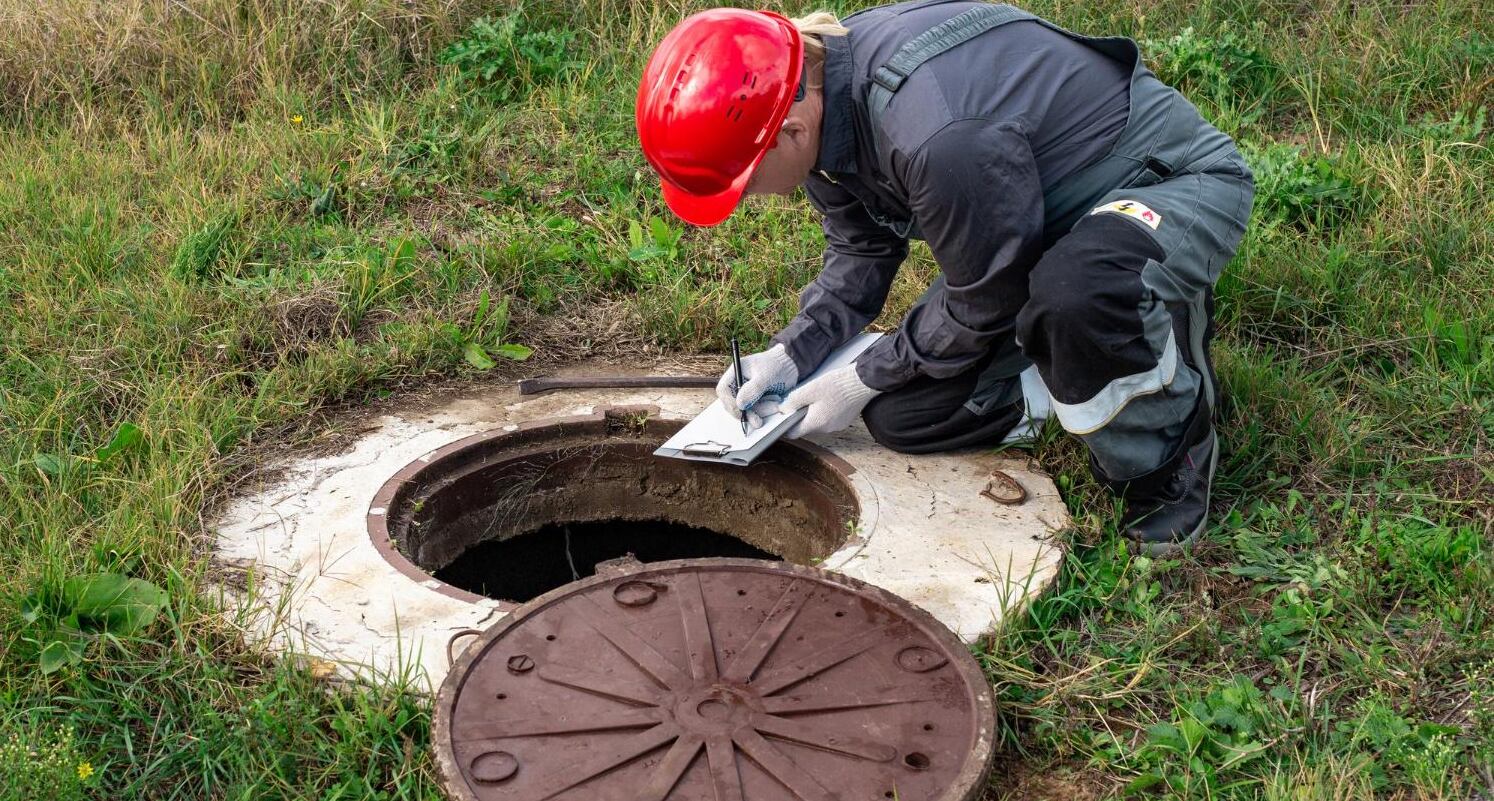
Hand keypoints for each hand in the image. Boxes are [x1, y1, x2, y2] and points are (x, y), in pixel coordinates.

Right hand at [716, 343, 797, 413]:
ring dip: (759, 412)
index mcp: (735, 372)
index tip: (741, 411)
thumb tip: (739, 405)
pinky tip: (776, 405)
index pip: (723, 390)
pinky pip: (755, 411)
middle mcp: (738, 383)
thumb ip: (752, 390)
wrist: (792, 366)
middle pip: (732, 403)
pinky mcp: (755, 400)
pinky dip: (764, 411)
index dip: (729, 402)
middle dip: (746, 412)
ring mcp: (746, 392)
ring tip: (775, 405)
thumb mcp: (765, 376)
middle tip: (758, 420)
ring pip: (745, 410)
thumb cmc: (777, 365)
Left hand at [766, 363, 880, 438]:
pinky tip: (828, 398)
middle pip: (806, 427)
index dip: (785, 425)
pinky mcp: (845, 420)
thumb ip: (793, 401)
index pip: (794, 433)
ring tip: (815, 396)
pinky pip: (829, 419)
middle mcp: (827, 429)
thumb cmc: (837, 385)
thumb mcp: (810, 389)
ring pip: (818, 422)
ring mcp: (837, 425)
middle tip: (799, 400)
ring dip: (813, 413)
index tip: (782, 416)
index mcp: (816, 423)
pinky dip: (825, 411)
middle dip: (800, 416)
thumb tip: (783, 410)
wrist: (863, 382)